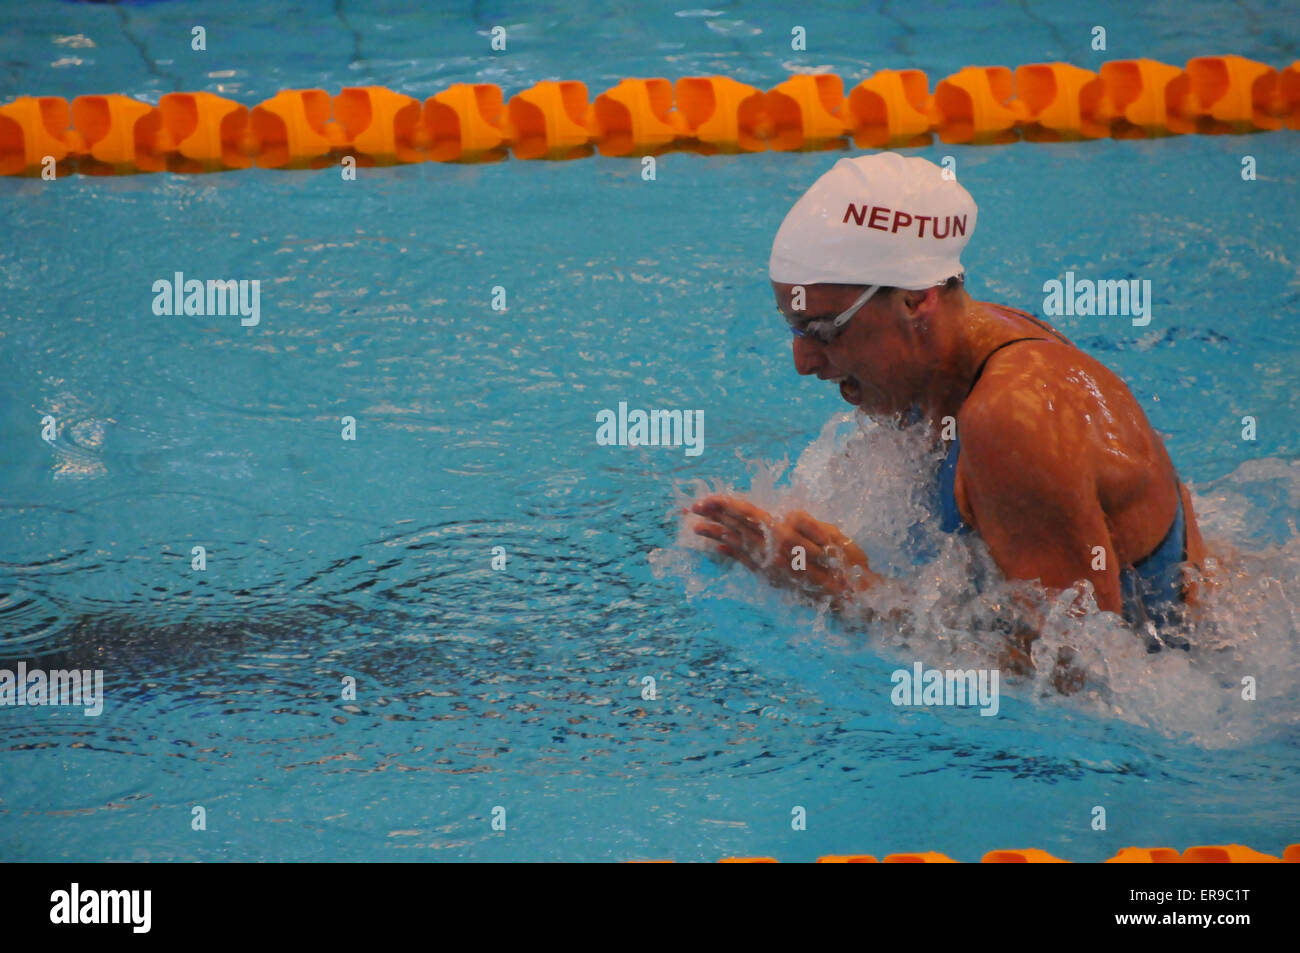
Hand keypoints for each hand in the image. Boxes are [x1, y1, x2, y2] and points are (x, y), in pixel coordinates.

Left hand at [688, 494, 877, 605]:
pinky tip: (717, 545)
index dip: (725, 506)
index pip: (748, 516)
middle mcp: (772, 553)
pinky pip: (745, 562)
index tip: (704, 500)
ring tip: (695, 526)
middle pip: (736, 529)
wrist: (851, 600)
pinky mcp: (772, 578)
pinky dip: (730, 552)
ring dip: (715, 533)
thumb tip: (784, 514)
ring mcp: (770, 567)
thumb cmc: (847, 565)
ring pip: (736, 544)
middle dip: (713, 516)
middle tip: (690, 508)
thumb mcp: (833, 537)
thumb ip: (807, 524)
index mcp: (785, 538)